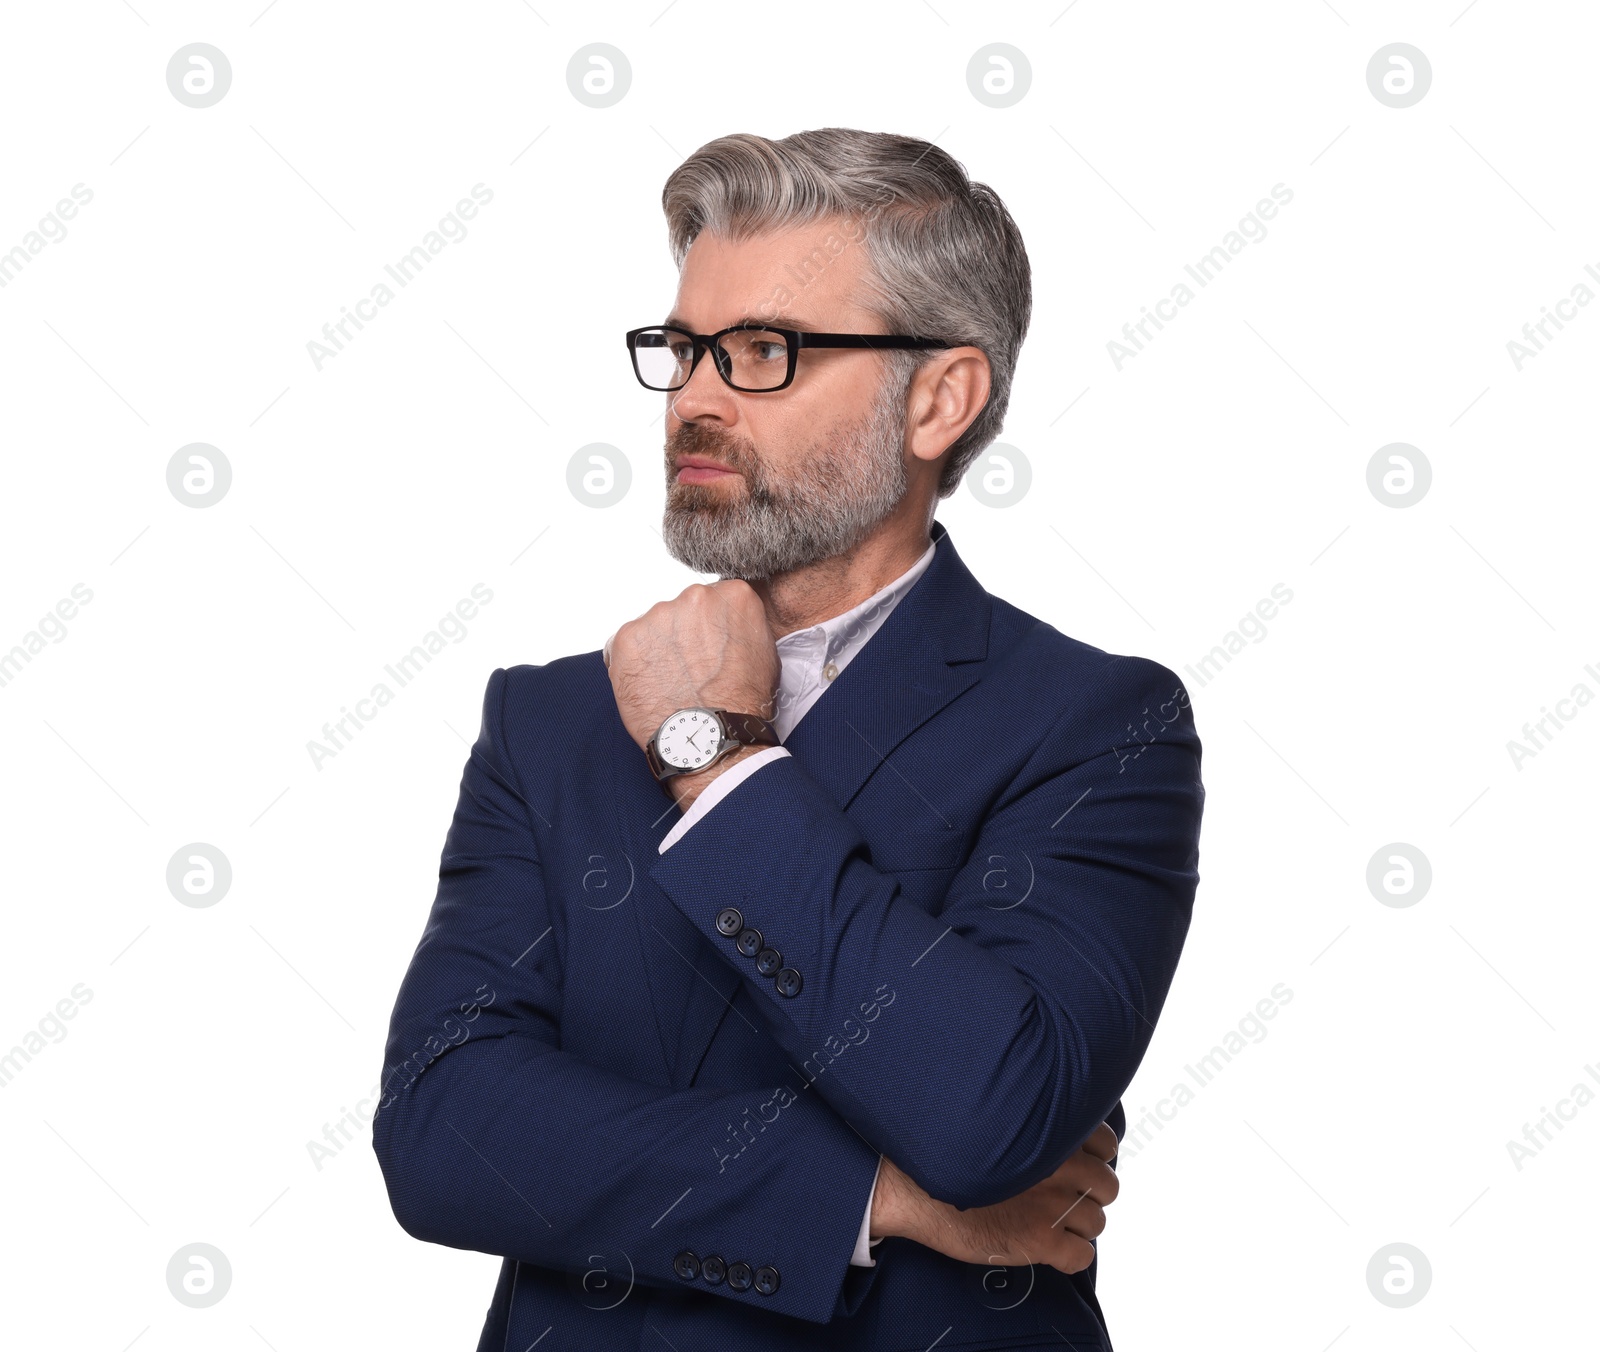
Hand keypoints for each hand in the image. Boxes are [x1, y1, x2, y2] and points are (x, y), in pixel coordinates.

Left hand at [605, 580, 779, 753]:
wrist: (710, 738)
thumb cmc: (743, 704)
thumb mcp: (765, 654)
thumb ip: (744, 625)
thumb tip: (731, 624)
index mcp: (733, 594)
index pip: (713, 600)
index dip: (709, 628)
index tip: (710, 650)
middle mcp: (694, 596)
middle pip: (681, 609)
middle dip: (682, 635)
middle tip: (689, 670)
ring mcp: (657, 615)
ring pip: (652, 627)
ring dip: (657, 649)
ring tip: (669, 684)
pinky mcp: (627, 637)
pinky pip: (624, 646)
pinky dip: (632, 665)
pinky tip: (649, 687)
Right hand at [869, 1122, 1119, 1274]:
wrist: (911, 1186)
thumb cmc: (946, 1149)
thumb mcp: (995, 1119)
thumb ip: (1030, 1121)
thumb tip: (1051, 1126)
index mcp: (1050, 1131)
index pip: (1106, 1142)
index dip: (1096, 1156)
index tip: (1080, 1163)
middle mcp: (1060, 1165)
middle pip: (1107, 1185)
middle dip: (1090, 1193)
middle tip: (1064, 1197)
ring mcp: (1052, 1204)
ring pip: (1097, 1221)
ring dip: (1078, 1224)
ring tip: (1052, 1222)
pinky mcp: (1040, 1241)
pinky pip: (1082, 1256)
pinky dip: (1071, 1256)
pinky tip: (1050, 1249)